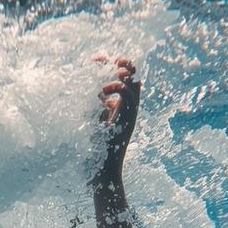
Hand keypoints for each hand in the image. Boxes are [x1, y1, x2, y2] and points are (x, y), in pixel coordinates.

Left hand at [92, 57, 139, 183]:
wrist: (103, 169)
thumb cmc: (96, 148)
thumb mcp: (93, 120)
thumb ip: (95, 105)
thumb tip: (93, 92)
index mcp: (122, 105)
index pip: (124, 77)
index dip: (113, 64)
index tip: (98, 58)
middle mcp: (129, 107)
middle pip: (135, 75)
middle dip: (124, 62)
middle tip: (110, 60)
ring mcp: (130, 112)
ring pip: (135, 82)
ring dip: (122, 73)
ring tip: (107, 78)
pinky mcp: (127, 118)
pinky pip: (128, 94)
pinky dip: (116, 87)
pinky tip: (102, 93)